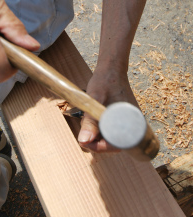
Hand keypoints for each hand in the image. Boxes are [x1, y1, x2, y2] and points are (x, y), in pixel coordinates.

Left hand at [77, 0, 148, 152]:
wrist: (111, 68)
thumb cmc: (105, 81)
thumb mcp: (95, 100)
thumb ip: (90, 121)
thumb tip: (83, 141)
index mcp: (132, 123)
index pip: (117, 147)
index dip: (100, 148)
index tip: (85, 142)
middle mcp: (134, 125)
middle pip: (114, 145)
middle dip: (97, 143)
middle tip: (83, 133)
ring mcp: (129, 122)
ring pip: (112, 139)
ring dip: (98, 136)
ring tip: (87, 125)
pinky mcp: (123, 119)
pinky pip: (112, 131)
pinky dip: (101, 130)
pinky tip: (92, 122)